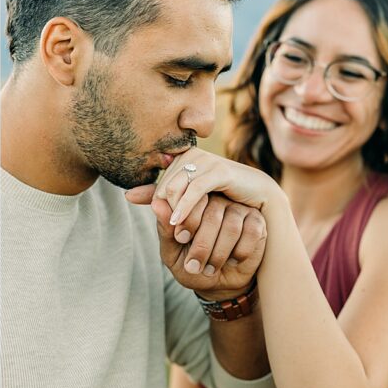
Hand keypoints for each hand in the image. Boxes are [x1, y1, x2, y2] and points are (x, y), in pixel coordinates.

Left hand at [126, 181, 266, 299]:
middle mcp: (218, 201)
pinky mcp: (257, 223)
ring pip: (232, 226)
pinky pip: (251, 234)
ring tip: (210, 268)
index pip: (192, 199)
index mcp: (194, 202)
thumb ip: (165, 229)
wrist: (217, 284)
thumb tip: (156, 204)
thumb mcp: (172, 250)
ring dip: (219, 253)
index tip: (181, 239)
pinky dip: (239, 253)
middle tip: (194, 265)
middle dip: (202, 245)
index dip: (187, 221)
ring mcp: (239, 210)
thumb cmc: (192, 265)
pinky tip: (232, 260)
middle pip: (213, 214)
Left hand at [152, 147, 280, 225]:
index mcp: (182, 158)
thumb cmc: (223, 200)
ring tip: (176, 232)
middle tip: (172, 233)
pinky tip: (179, 222)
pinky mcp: (219, 170)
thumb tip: (128, 195)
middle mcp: (192, 155)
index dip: (160, 205)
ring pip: (176, 187)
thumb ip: (161, 196)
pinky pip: (195, 189)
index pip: (160, 184)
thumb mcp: (189, 200)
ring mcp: (206, 160)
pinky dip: (184, 207)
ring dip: (174, 212)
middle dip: (166, 210)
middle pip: (165, 186)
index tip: (165, 224)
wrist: (259, 199)